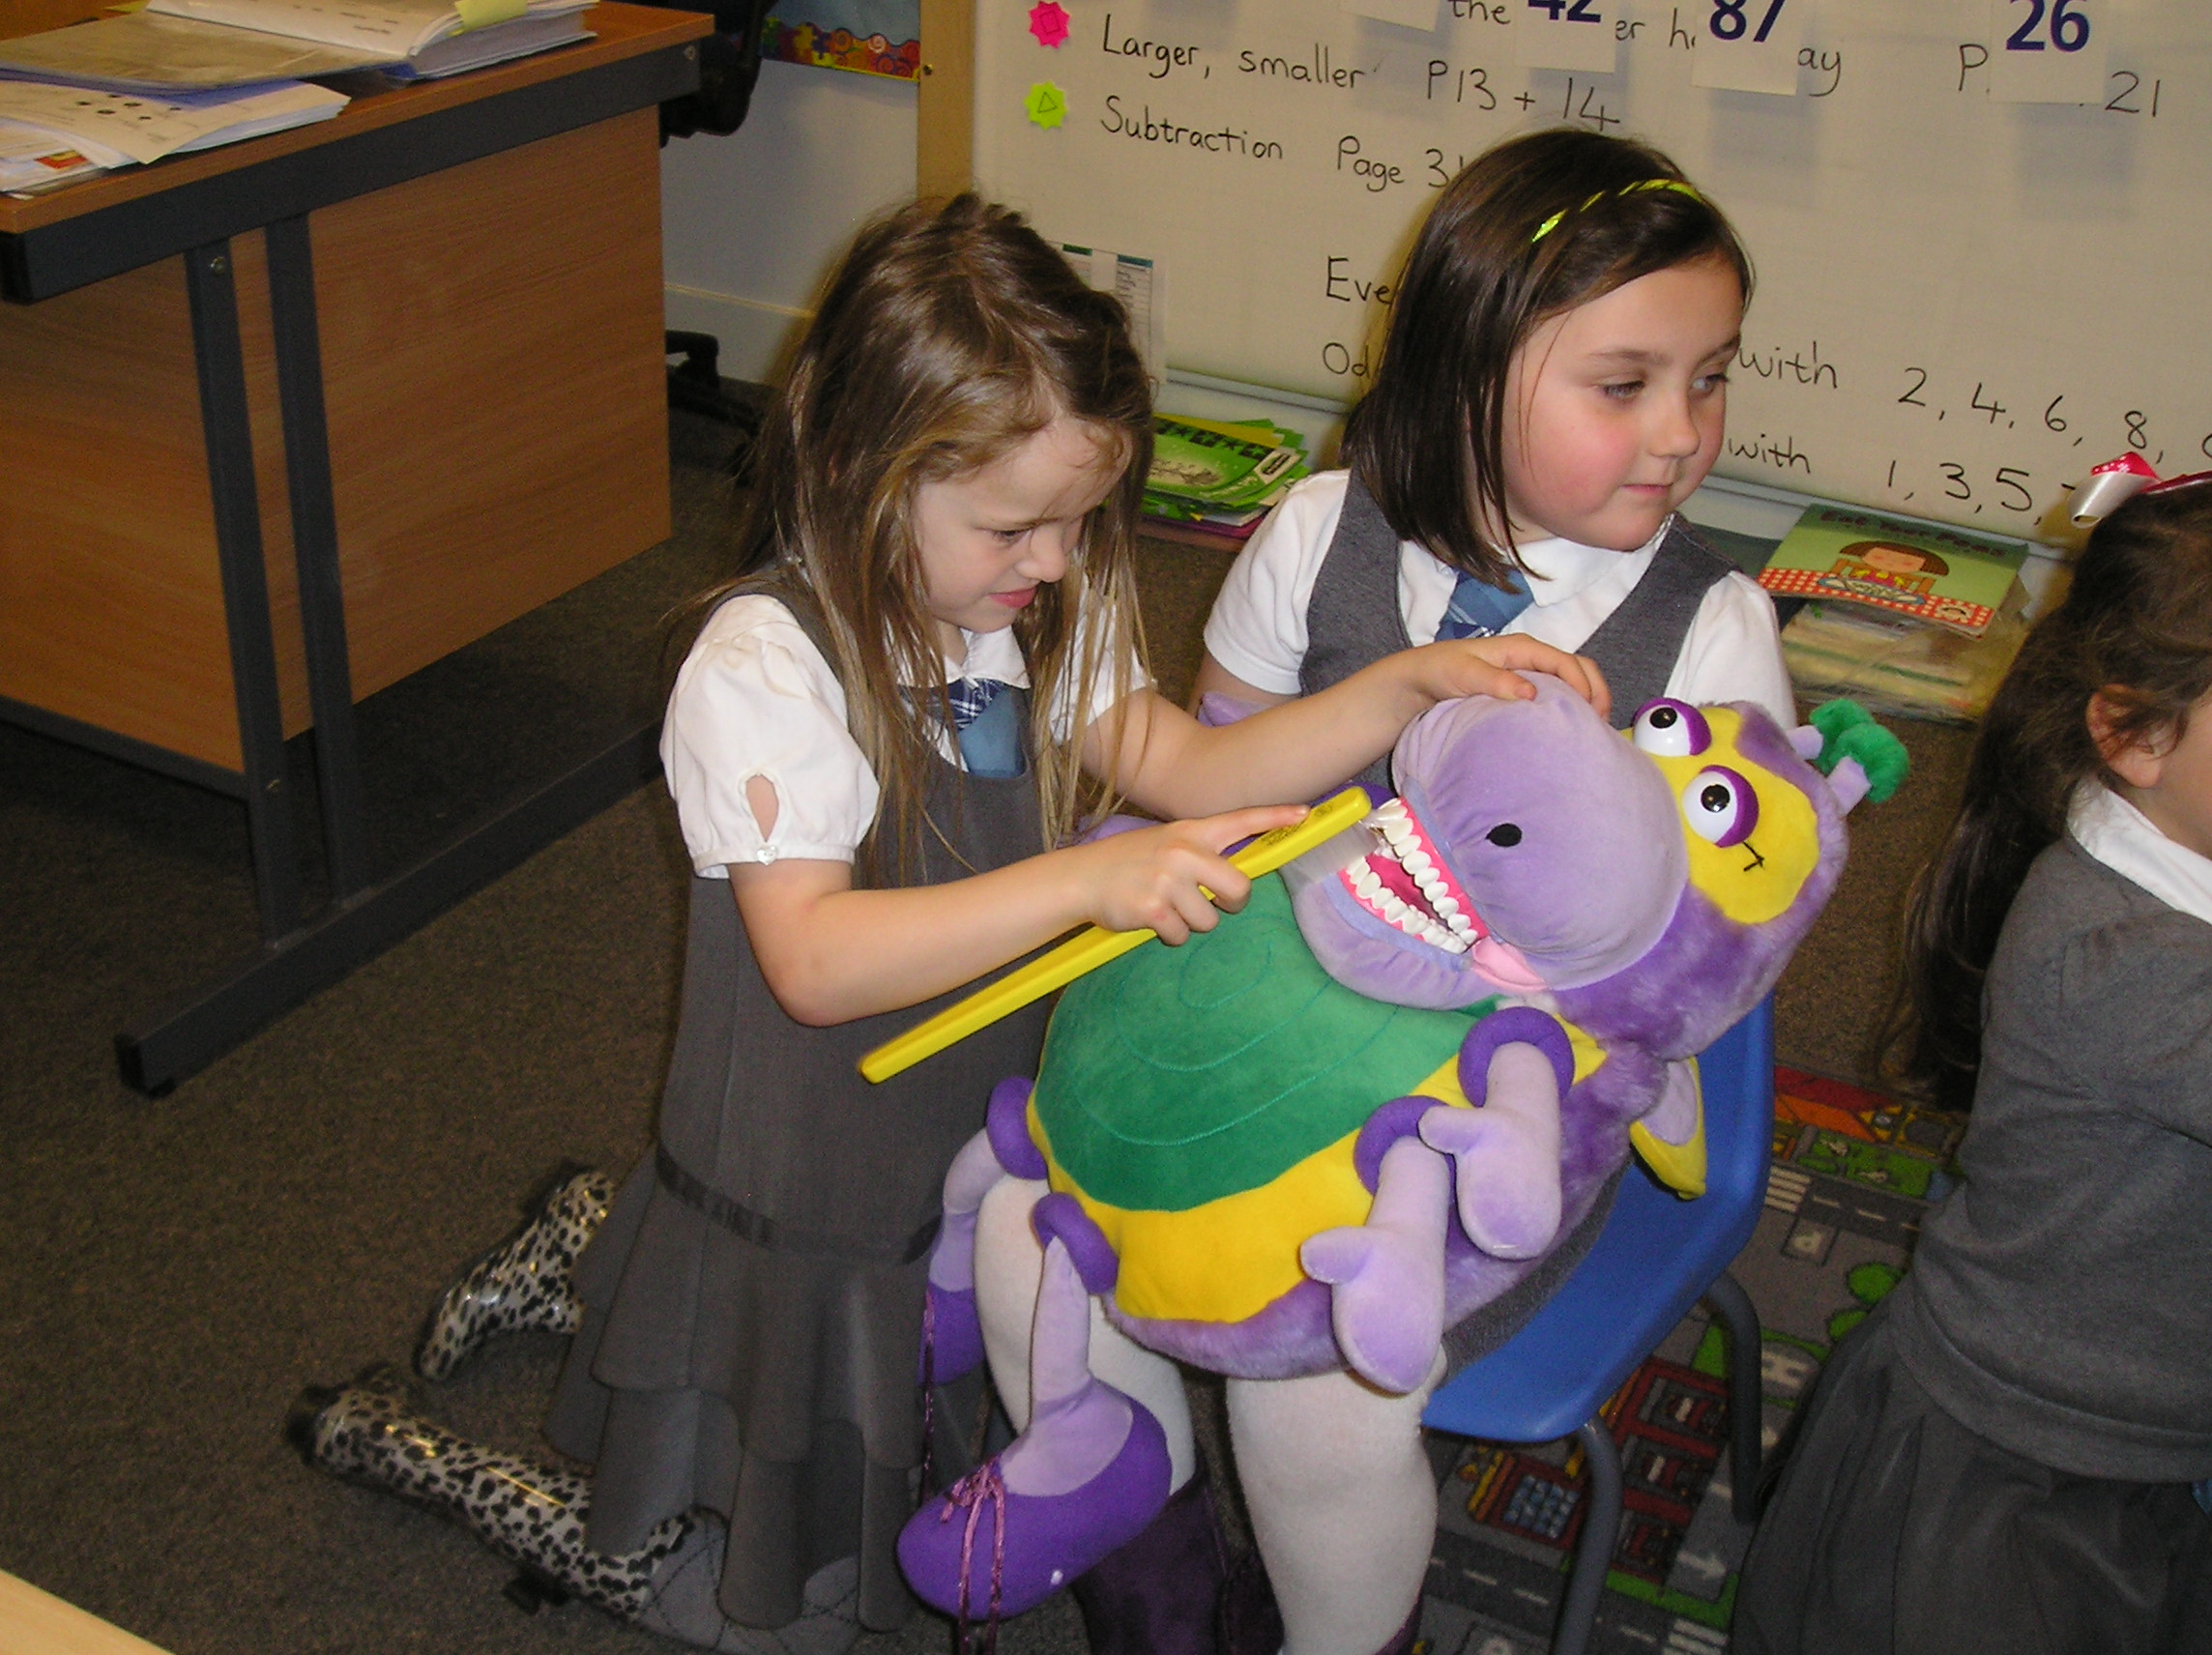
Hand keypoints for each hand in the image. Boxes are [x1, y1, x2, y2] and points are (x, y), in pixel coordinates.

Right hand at [1068, 804, 1305, 942]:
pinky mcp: (1153, 908)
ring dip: (1191, 923)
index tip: (1304, 814)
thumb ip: (1199, 852)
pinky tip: (1151, 920)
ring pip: (1209, 920)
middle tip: (1215, 905)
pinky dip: (1170, 936)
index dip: (1274, 818)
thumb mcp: (1164, 842)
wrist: (1081, 878)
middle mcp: (1182, 851)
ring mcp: (1168, 880)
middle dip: (1231, 905)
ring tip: (1165, 908)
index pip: (1240, 821)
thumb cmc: (1128, 863)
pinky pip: (1182, 935)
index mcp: (1189, 832)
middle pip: (1238, 889)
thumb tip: (1237, 879)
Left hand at [1411, 636, 1610, 722]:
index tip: (1589, 715)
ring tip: (1591, 732)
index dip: (1583, 686)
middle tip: (1599, 727)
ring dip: (1585, 704)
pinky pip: (1554, 698)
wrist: (1416, 683)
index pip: (1566, 663)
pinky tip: (1568, 733)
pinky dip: (1568, 712)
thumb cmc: (1439, 671)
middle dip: (1595, 694)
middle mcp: (1530, 659)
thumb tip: (1531, 694)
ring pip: (1570, 684)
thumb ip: (1494, 681)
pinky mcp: (1521, 693)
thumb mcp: (1463, 673)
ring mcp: (1528, 676)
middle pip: (1578, 670)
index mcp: (1522, 648)